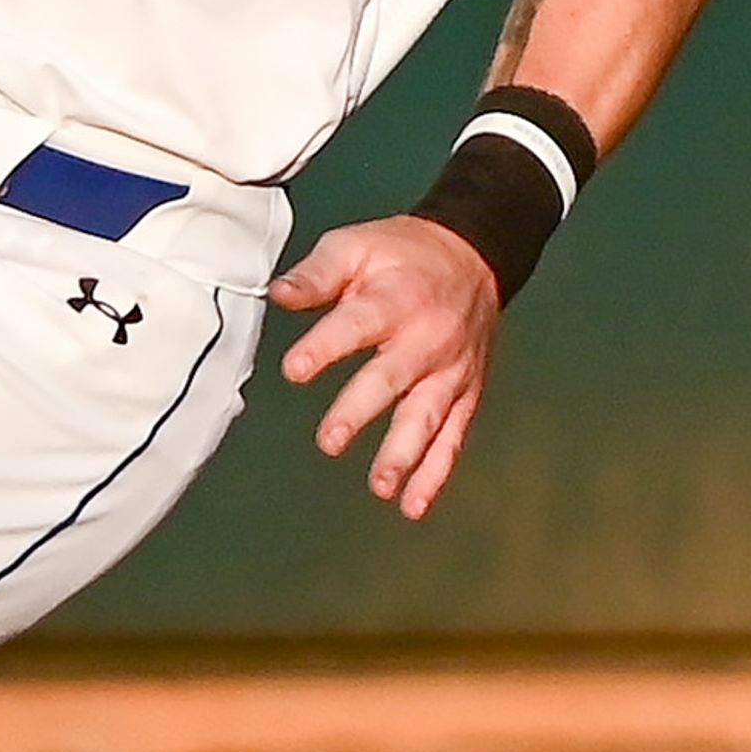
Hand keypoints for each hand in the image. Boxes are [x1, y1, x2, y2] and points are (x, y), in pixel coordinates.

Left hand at [268, 216, 501, 520]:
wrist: (474, 255)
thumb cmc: (403, 253)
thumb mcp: (356, 246)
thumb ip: (316, 275)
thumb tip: (276, 294)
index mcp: (395, 299)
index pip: (357, 325)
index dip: (325, 347)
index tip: (294, 370)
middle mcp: (428, 339)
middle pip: (392, 379)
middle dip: (361, 411)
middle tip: (329, 441)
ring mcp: (451, 371)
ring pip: (427, 417)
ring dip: (404, 454)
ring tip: (379, 486)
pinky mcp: (466, 392)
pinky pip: (453, 437)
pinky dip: (436, 474)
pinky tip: (413, 505)